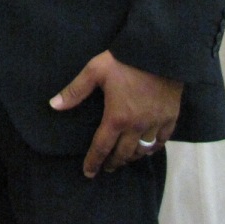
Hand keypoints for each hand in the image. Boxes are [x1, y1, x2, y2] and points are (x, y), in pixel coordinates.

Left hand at [50, 50, 181, 177]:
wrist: (158, 51)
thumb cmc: (124, 61)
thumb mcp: (95, 71)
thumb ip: (75, 90)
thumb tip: (54, 105)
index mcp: (116, 117)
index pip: (102, 147)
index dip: (93, 161)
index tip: (88, 173)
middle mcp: (137, 126)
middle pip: (123, 153)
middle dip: (113, 163)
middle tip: (107, 168)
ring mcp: (156, 123)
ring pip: (143, 150)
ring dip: (132, 157)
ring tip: (124, 159)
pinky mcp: (171, 117)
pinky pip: (162, 141)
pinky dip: (153, 148)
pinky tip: (148, 148)